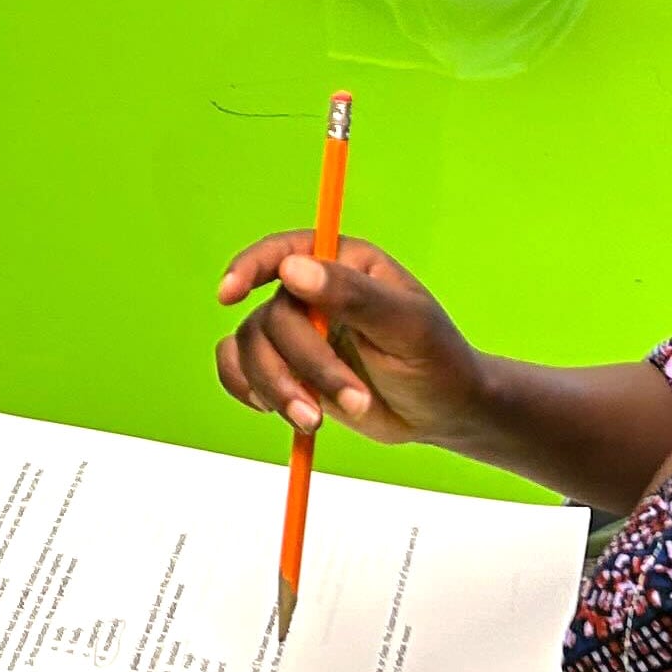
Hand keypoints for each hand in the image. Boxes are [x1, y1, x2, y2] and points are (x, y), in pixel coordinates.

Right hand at [215, 235, 490, 448]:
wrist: (441, 412)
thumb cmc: (436, 361)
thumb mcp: (408, 326)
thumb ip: (353, 295)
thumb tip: (293, 270)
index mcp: (344, 265)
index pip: (283, 250)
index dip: (249, 267)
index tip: (230, 294)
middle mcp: (312, 292)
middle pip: (272, 319)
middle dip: (305, 367)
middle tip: (351, 401)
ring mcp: (297, 332)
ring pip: (250, 348)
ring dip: (277, 388)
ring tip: (315, 420)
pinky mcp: (286, 369)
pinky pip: (237, 369)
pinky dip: (246, 389)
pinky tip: (274, 409)